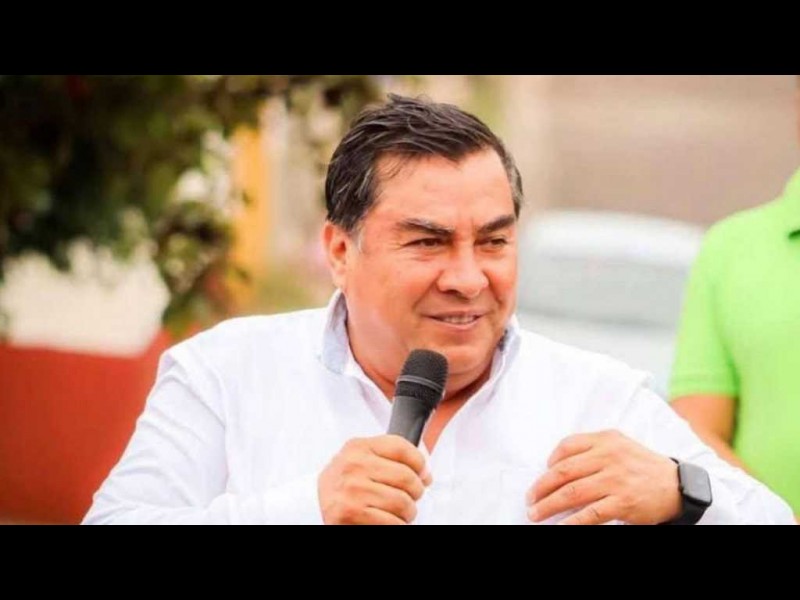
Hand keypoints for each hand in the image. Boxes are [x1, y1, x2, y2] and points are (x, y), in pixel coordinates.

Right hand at [318, 435, 431, 524]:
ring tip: (399, 512)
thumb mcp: (360, 459)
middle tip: (410, 498)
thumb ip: (389, 458)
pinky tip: (389, 521)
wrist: (312, 505)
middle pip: (407, 477)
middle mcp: (353, 466)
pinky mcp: (350, 514)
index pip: (401, 448)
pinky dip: (397, 525)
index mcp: (358, 448)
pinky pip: (392, 523)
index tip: (424, 475)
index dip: (420, 464)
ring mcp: (352, 491)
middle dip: (416, 492)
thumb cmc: (343, 483)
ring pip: (403, 503)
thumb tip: (425, 474)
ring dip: (407, 512)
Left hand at [526, 430, 680, 524]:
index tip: (542, 476)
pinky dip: (571, 522)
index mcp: (606, 440)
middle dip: (541, 487)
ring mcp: (616, 480)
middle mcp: (609, 457)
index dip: (550, 461)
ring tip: (535, 514)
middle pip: (563, 471)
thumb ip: (592, 449)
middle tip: (530, 499)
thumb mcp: (620, 445)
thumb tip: (555, 465)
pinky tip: (559, 526)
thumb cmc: (643, 466)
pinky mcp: (623, 503)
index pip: (567, 446)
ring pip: (572, 493)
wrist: (678, 485)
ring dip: (548, 505)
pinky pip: (590, 514)